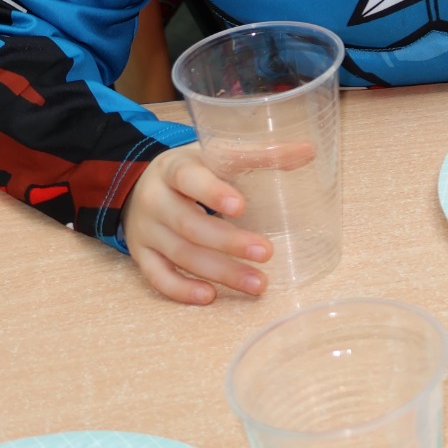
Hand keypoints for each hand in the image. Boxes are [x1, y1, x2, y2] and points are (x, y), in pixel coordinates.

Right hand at [120, 144, 271, 304]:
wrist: (138, 187)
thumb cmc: (191, 171)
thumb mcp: (215, 156)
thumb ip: (259, 155)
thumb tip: (309, 150)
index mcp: (174, 169)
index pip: (189, 178)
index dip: (212, 192)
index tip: (241, 206)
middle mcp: (155, 200)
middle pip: (189, 224)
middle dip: (229, 242)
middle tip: (267, 252)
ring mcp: (146, 231)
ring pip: (180, 254)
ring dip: (220, 271)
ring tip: (257, 283)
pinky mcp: (141, 255)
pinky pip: (157, 277)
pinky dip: (182, 289)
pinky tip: (210, 296)